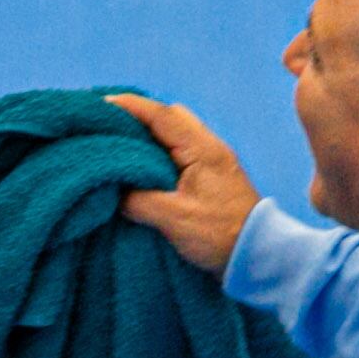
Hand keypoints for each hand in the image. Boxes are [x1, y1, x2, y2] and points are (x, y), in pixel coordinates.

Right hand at [108, 92, 259, 273]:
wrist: (257, 253)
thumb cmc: (219, 234)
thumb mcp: (173, 218)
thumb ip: (137, 200)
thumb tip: (111, 190)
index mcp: (202, 150)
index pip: (162, 116)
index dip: (130, 106)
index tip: (101, 104)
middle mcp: (209, 147)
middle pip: (170, 116)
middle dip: (138, 115)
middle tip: (107, 123)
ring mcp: (212, 160)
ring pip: (175, 132)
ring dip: (148, 132)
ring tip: (119, 141)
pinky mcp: (210, 174)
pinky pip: (179, 149)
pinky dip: (157, 148)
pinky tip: (140, 163)